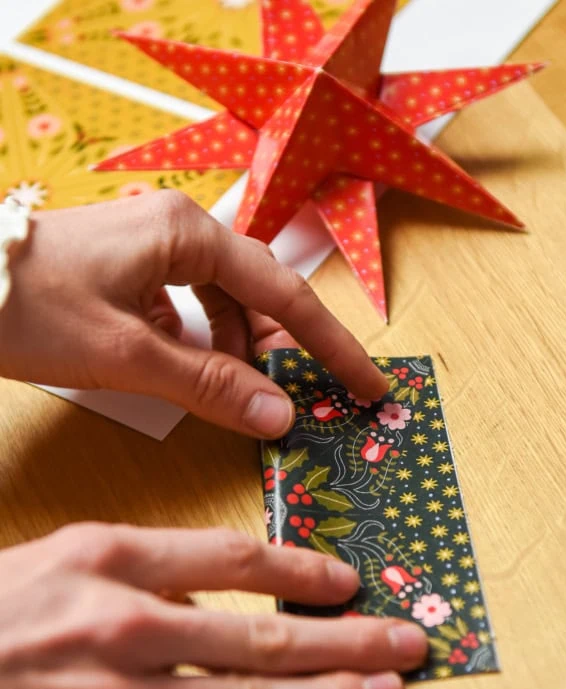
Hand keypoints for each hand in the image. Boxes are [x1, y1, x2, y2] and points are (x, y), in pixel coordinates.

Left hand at [0, 192, 386, 436]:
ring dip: (235, 353)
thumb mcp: (129, 355)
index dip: (332, 347)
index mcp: (188, 233)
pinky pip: (184, 309)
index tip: (367, 386)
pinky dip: (196, 346)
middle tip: (310, 400)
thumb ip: (210, 386)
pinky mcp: (127, 269)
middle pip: (256, 296)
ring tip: (240, 397)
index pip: (283, 296)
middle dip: (284, 351)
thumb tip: (281, 416)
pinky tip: (187, 375)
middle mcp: (176, 230)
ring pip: (220, 306)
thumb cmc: (29, 306)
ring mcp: (150, 247)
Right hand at [0, 523, 426, 688]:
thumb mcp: (52, 564)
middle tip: (406, 642)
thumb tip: (222, 592)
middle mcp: (118, 626)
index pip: (232, 559)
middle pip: (260, 633)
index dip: (303, 570)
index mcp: (103, 558)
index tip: (351, 581)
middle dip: (347, 639)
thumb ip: (138, 572)